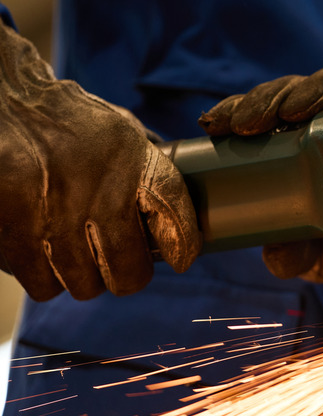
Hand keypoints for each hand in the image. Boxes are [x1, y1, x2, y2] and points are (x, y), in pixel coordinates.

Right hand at [0, 23, 201, 299]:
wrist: (4, 100)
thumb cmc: (69, 122)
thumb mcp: (122, 131)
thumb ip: (151, 171)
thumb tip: (181, 221)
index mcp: (131, 161)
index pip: (173, 216)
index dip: (182, 245)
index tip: (180, 258)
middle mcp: (95, 191)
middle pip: (127, 273)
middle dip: (126, 275)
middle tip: (118, 264)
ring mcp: (51, 214)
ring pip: (82, 285)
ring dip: (81, 277)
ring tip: (76, 253)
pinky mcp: (10, 227)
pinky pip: (39, 282)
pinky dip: (44, 274)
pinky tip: (44, 248)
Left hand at [197, 64, 322, 281]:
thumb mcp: (321, 253)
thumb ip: (296, 253)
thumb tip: (278, 259)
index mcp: (305, 142)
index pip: (267, 114)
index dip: (238, 111)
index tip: (217, 124)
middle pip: (298, 91)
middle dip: (269, 99)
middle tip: (250, 123)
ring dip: (313, 90)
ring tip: (293, 111)